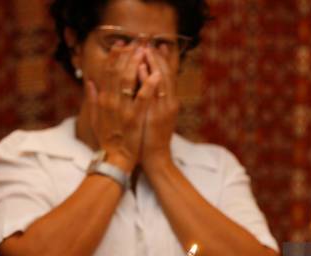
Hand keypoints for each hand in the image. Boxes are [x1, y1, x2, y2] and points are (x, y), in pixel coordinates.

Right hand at [84, 43, 160, 171]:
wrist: (115, 160)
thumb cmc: (108, 140)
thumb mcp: (95, 118)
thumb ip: (93, 99)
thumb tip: (89, 82)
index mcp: (103, 101)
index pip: (107, 73)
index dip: (114, 57)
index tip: (121, 44)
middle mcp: (111, 102)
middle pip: (118, 73)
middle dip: (127, 55)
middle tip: (137, 42)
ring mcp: (123, 110)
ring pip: (129, 81)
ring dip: (137, 64)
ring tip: (145, 51)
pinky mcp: (135, 118)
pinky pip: (142, 99)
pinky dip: (149, 85)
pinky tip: (156, 74)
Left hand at [138, 47, 179, 170]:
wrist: (156, 158)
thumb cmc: (152, 138)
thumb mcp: (155, 116)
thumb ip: (153, 100)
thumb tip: (148, 84)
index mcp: (169, 102)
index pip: (167, 75)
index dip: (162, 60)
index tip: (156, 46)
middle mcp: (170, 103)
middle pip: (166, 74)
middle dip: (157, 57)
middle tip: (149, 42)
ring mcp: (165, 109)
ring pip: (161, 81)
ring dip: (152, 63)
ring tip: (145, 48)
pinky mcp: (157, 116)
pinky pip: (151, 94)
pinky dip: (146, 80)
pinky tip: (139, 68)